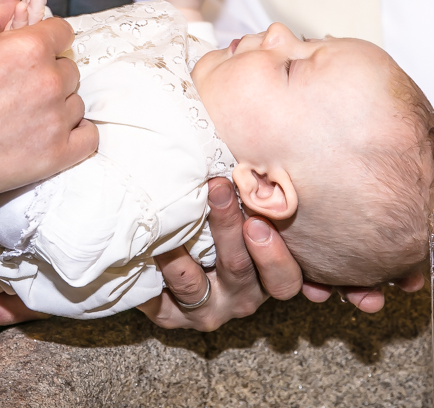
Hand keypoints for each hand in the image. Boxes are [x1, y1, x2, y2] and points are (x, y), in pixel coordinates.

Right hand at [0, 0, 97, 203]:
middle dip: (48, 74)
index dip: (46, 41)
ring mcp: (56, 119)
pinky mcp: (57, 154)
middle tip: (17, 89)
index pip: (62, 32)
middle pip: (69, 68)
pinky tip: (55, 133)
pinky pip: (88, 138)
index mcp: (29, 47)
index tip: (31, 54)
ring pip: (76, 102)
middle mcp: (49, 80)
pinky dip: (76, 134)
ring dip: (58, 105)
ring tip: (24, 116)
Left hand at [138, 178, 383, 331]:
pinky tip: (147, 252)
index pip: (285, 276)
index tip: (259, 218)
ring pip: (199, 288)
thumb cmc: (228, 208)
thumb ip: (270, 177)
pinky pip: (162, 303)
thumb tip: (282, 119)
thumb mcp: (255, 197)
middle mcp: (245, 295)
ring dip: (184, 258)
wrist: (181, 240)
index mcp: (271, 272)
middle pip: (241, 272)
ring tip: (171, 230)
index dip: (275, 253)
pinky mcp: (172, 315)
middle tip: (218, 190)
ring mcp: (209, 307)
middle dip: (228, 230)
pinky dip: (153, 278)